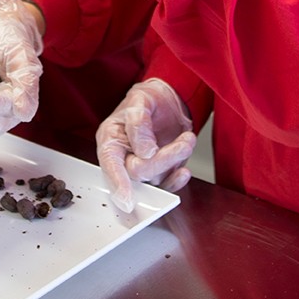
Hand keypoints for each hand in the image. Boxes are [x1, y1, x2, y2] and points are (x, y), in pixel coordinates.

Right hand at [96, 79, 195, 212]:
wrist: (168, 100)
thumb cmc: (148, 99)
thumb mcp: (140, 99)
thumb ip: (138, 123)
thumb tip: (144, 151)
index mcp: (111, 140)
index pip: (110, 164)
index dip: (117, 183)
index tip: (126, 199)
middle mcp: (123, 157)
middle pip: (138, 172)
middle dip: (164, 159)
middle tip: (184, 142)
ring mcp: (142, 166)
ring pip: (155, 178)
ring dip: (175, 161)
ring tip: (187, 140)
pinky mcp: (159, 172)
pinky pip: (165, 186)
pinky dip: (177, 181)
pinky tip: (184, 170)